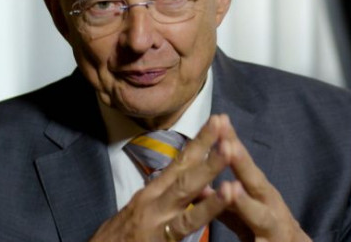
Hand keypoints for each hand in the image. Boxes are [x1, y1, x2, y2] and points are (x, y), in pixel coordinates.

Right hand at [90, 115, 240, 241]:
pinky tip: (225, 200)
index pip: (179, 162)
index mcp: (153, 193)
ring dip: (209, 169)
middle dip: (206, 146)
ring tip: (230, 152)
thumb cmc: (120, 240)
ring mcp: (157, 220)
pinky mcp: (159, 240)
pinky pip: (187, 226)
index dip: (198, 141)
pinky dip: (207, 212)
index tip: (217, 120)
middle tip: (225, 124)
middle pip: (185, 170)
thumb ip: (163, 199)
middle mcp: (154, 201)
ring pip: (187, 191)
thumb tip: (183, 185)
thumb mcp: (141, 213)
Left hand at [217, 115, 310, 241]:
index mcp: (258, 191)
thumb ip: (221, 196)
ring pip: (261, 215)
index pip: (242, 162)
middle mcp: (270, 205)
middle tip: (228, 144)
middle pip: (255, 181)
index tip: (219, 119)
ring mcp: (275, 227)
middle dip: (242, 163)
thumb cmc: (263, 226)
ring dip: (246, 203)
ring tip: (232, 190)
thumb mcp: (241, 208)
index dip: (231, 142)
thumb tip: (195, 179)